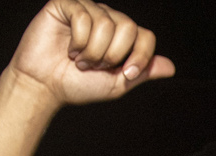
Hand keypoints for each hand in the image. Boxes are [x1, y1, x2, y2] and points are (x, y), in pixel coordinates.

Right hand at [6, 0, 173, 108]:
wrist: (45, 86)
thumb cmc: (77, 85)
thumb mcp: (117, 84)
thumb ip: (142, 72)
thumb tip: (170, 67)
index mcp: (121, 36)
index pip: (146, 36)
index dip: (141, 56)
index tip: (126, 74)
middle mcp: (106, 18)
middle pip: (128, 27)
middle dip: (113, 54)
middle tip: (94, 66)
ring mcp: (87, 9)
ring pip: (106, 24)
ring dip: (92, 51)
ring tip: (79, 59)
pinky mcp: (66, 4)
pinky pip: (83, 16)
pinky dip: (78, 40)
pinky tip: (68, 48)